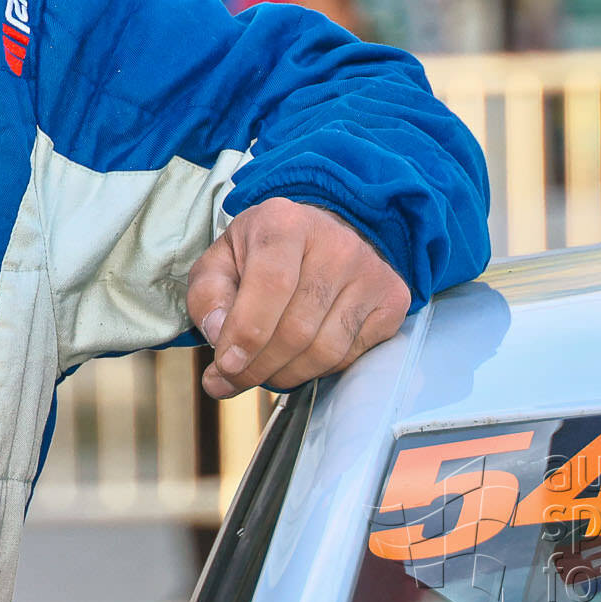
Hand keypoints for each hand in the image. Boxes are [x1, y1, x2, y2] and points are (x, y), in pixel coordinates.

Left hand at [186, 198, 408, 398]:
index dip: (247, 332)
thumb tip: (219, 335)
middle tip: (230, 379)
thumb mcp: (219, 262)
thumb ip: (208, 297)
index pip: (271, 286)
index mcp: (285, 223)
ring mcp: (371, 272)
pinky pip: (350, 355)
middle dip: (258, 366)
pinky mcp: (392, 299)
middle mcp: (337, 244)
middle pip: (297, 328)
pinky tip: (295, 359)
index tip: (225, 364)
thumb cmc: (259, 253)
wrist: (315, 234)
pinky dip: (317, 370)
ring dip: (285, 374)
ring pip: (325, 350)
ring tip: (259, 373)